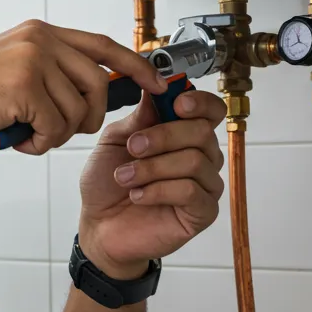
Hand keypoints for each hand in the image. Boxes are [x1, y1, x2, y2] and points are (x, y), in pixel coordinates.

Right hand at [0, 20, 166, 154]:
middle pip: (98, 84)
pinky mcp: (24, 86)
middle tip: (64, 132)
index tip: (155, 82)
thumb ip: (51, 70)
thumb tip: (93, 92)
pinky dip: (40, 143)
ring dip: (57, 135)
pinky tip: (18, 139)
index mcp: (42, 33)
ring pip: (76, 110)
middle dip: (90, 118)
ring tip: (29, 134)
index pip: (104, 45)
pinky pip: (55, 126)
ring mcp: (33, 60)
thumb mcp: (15, 67)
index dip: (134, 65)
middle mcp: (41, 40)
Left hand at [75, 88, 225, 278]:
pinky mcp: (202, 213)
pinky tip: (137, 196)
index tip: (176, 103)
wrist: (99, 225)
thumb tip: (157, 86)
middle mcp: (202, 157)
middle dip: (163, 135)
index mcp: (185, 134)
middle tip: (133, 147)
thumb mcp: (117, 140)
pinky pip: (191, 192)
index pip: (211, 110)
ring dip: (152, 167)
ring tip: (124, 177)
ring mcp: (206, 186)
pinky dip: (158, 190)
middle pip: (202, 133)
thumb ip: (140, 116)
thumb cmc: (108, 182)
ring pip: (194, 161)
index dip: (199, 103)